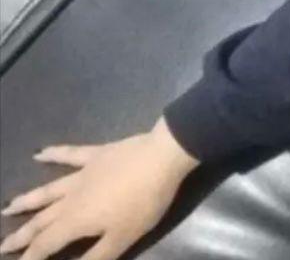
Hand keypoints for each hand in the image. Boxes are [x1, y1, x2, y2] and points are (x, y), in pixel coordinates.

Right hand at [0, 117, 198, 259]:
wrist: (162, 158)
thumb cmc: (144, 202)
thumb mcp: (122, 239)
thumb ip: (95, 257)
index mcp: (76, 221)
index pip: (46, 244)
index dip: (31, 257)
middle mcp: (71, 198)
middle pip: (42, 220)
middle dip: (22, 235)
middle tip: (3, 244)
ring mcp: (82, 174)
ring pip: (48, 190)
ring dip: (27, 200)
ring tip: (8, 206)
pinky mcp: (97, 155)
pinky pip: (71, 154)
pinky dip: (54, 153)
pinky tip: (39, 153)